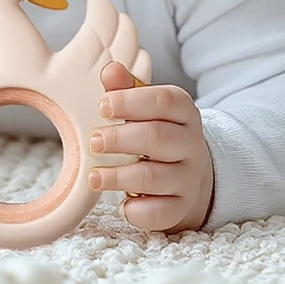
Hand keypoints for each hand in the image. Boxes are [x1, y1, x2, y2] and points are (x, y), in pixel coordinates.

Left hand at [87, 62, 214, 232]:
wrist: (189, 175)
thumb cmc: (157, 132)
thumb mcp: (145, 106)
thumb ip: (126, 88)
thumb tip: (109, 71)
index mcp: (184, 112)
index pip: (163, 100)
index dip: (130, 101)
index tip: (102, 106)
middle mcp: (191, 144)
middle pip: (157, 137)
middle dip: (120, 139)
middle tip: (93, 141)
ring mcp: (189, 178)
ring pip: (155, 177)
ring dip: (119, 177)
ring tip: (93, 176)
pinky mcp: (182, 207)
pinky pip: (160, 212)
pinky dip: (137, 210)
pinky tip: (122, 203)